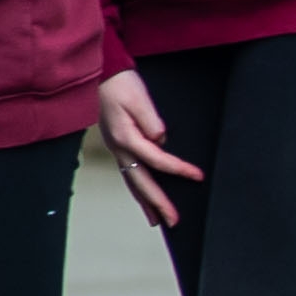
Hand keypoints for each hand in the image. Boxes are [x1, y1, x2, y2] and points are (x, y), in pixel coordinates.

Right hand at [96, 68, 202, 229]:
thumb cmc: (119, 83)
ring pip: (132, 181)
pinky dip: (136, 188)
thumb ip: (151, 120)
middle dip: (157, 203)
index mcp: (126, 137)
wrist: (98, 74)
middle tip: (173, 221)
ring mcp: (115, 148)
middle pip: (141, 181)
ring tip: (156, 220)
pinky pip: (128, 172)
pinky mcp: (116, 144)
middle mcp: (119, 147)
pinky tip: (142, 194)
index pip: (157, 159)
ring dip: (145, 202)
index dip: (178, 169)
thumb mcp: (138, 97)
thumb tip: (161, 139)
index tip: (197, 176)